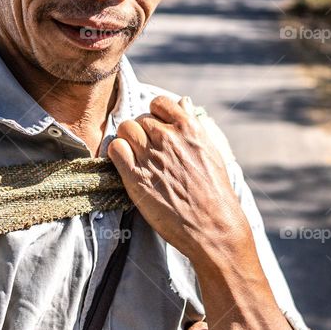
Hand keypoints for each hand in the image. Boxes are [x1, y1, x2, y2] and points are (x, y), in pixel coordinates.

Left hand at [107, 95, 250, 262]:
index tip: (158, 128)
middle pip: (140, 119)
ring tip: (136, 158)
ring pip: (125, 129)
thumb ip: (193, 127)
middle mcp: (168, 138)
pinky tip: (127, 165)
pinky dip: (117, 154)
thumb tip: (183, 102)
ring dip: (127, 140)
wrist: (214, 227)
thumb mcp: (211, 152)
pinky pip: (115, 149)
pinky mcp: (136, 177)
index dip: (156, 114)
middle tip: (148, 151)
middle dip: (142, 132)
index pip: (160, 103)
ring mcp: (151, 156)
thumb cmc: (215, 192)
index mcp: (189, 129)